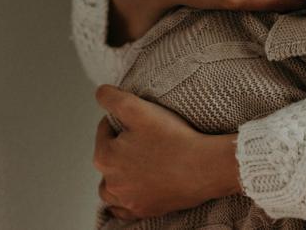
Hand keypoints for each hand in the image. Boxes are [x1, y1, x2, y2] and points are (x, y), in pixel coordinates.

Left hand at [93, 85, 241, 219]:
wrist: (206, 167)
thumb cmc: (175, 138)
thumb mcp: (139, 109)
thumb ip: (113, 99)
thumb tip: (99, 93)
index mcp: (105, 157)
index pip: (105, 131)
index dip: (122, 121)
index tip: (141, 121)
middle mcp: (111, 183)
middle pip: (109, 158)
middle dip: (121, 147)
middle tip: (146, 138)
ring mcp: (128, 200)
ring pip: (112, 186)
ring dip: (120, 174)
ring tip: (139, 163)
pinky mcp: (144, 210)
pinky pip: (124, 208)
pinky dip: (127, 199)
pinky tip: (137, 188)